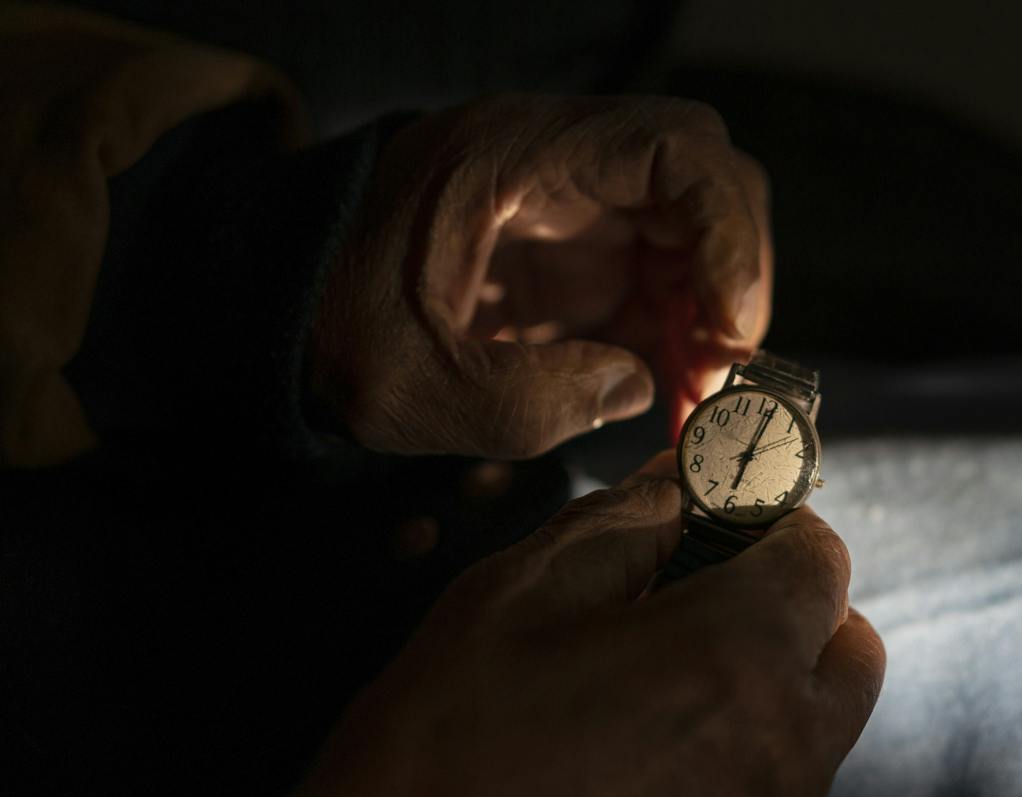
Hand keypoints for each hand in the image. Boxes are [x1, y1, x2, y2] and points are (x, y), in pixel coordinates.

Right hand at [202, 452, 883, 796]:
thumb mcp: (518, 592)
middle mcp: (785, 751)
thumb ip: (626, 520)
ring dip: (782, 671)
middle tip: (700, 585)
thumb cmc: (438, 751)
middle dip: (793, 596)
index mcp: (737, 659)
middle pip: (848, 640)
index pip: (819, 554)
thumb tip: (686, 480)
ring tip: (671, 666)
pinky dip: (761, 743)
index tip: (716, 512)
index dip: (770, 516)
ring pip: (829, 719)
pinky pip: (789, 787)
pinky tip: (658, 744)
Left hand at [309, 95, 772, 458]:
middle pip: (702, 179)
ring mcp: (567, 208)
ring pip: (691, 233)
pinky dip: (679, 335)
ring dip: (712, 313)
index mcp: (513, 157)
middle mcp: (556, 166)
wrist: (269, 315)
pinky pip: (655, 279)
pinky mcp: (567, 257)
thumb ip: (532, 403)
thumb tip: (642, 388)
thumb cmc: (323, 331)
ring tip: (701, 403)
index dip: (728, 231)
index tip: (730, 326)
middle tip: (723, 371)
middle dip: (732, 273)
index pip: (673, 148)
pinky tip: (672, 398)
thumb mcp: (412, 386)